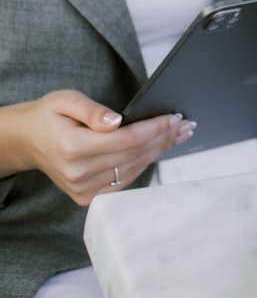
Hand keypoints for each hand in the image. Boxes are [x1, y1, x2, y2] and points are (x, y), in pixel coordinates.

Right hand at [8, 90, 195, 205]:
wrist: (30, 141)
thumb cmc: (50, 116)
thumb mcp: (66, 100)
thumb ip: (92, 110)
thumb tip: (117, 120)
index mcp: (72, 147)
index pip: (126, 139)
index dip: (154, 128)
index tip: (175, 117)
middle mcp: (78, 173)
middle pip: (134, 155)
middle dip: (164, 138)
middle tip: (187, 124)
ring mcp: (83, 189)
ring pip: (133, 168)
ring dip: (159, 151)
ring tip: (180, 134)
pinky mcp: (87, 197)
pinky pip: (125, 180)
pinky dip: (144, 163)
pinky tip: (159, 149)